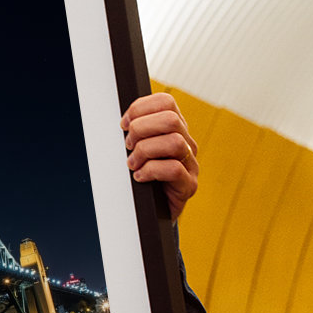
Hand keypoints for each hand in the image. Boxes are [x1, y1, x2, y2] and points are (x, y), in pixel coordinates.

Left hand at [121, 92, 198, 220]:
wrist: (152, 211)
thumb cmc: (142, 176)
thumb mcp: (137, 149)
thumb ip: (135, 132)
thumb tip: (122, 122)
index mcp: (174, 129)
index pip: (165, 102)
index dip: (140, 108)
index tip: (124, 124)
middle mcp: (186, 143)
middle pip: (170, 119)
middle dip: (141, 129)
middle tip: (128, 145)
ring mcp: (190, 164)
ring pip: (174, 142)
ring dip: (145, 151)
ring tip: (133, 163)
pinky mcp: (188, 185)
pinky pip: (174, 169)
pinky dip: (150, 171)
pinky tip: (139, 177)